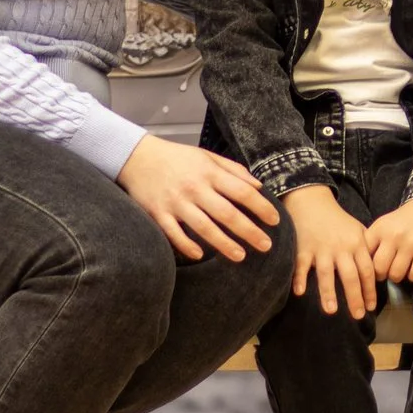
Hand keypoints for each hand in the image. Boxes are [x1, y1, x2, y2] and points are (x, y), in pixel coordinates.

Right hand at [116, 135, 279, 262]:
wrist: (137, 157)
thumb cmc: (177, 158)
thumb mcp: (207, 156)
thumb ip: (233, 170)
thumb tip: (258, 187)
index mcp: (209, 173)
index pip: (242, 192)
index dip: (261, 207)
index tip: (275, 221)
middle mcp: (194, 188)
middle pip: (227, 213)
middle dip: (249, 231)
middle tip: (266, 246)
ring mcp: (176, 203)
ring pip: (204, 227)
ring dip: (224, 243)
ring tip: (241, 256)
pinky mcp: (158, 214)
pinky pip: (174, 234)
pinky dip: (187, 245)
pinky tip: (200, 255)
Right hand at [282, 185, 376, 317]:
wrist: (312, 202)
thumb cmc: (337, 220)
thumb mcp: (358, 229)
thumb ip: (367, 249)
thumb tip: (376, 274)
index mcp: (357, 244)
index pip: (366, 271)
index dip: (369, 290)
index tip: (370, 307)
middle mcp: (340, 248)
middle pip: (350, 276)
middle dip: (354, 297)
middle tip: (358, 316)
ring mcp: (321, 249)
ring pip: (326, 273)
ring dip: (329, 292)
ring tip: (332, 311)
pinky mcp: (303, 248)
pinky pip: (302, 265)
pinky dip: (300, 278)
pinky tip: (299, 292)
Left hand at [366, 196, 412, 286]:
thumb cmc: (404, 220)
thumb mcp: (384, 224)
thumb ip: (372, 242)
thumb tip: (361, 266)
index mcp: (379, 229)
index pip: (364, 255)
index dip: (366, 267)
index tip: (371, 269)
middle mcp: (393, 235)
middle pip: (379, 269)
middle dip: (382, 276)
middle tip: (386, 273)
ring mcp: (410, 242)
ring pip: (396, 274)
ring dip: (398, 277)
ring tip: (400, 271)